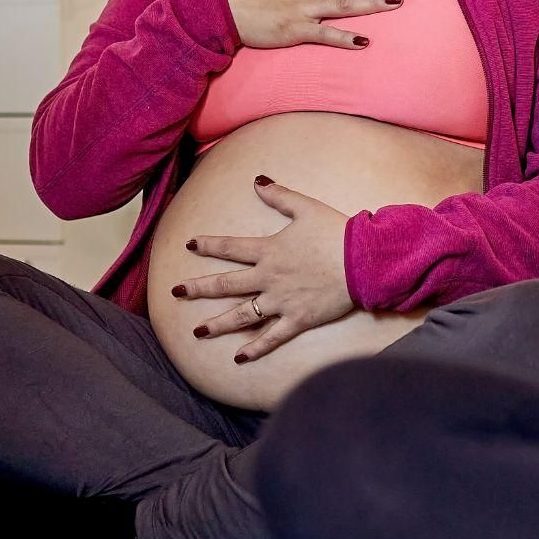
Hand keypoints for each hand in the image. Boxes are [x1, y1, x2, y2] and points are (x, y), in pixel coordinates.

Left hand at [171, 177, 355, 360]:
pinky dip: (255, 349)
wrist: (362, 261)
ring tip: (197, 332)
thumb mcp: (306, 207)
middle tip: (176, 293)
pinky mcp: (297, 319)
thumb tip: (258, 180)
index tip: (189, 244)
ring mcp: (281, 301)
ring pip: (242, 315)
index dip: (208, 245)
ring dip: (218, 324)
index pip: (230, 248)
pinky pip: (271, 337)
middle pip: (226, 285)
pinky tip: (238, 358)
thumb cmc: (336, 232)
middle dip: (198, 288)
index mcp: (269, 251)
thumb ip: (279, 196)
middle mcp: (268, 278)